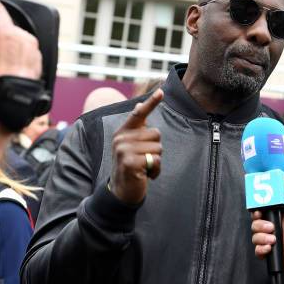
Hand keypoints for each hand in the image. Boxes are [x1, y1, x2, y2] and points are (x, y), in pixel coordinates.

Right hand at [0, 0, 41, 157]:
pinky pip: (34, 62)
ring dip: (17, 32)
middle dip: (7, 20)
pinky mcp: (30, 92)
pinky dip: (24, 47)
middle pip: (24, 39)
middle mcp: (24, 83)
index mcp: (7, 82)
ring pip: (33, 49)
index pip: (7, 37)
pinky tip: (10, 44)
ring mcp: (30, 87)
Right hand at [110, 89, 163, 204]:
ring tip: (144, 167)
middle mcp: (121, 138)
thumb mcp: (132, 145)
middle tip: (143, 159)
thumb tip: (138, 107)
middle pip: (156, 134)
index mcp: (123, 132)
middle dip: (156, 149)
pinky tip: (146, 175)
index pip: (139, 114)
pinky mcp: (129, 162)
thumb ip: (137, 129)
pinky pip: (155, 160)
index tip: (161, 92)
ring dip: (156, 161)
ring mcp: (124, 150)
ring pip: (158, 148)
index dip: (151, 102)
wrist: (121, 191)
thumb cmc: (131, 165)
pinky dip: (155, 170)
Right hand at [251, 186, 283, 283]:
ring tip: (273, 239)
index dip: (260, 209)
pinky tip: (269, 248)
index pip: (268, 211)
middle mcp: (279, 231)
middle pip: (258, 223)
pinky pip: (259, 252)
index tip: (258, 210)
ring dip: (260, 236)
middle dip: (259, 224)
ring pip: (256, 237)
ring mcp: (276, 244)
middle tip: (270, 227)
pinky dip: (260, 249)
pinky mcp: (275, 257)